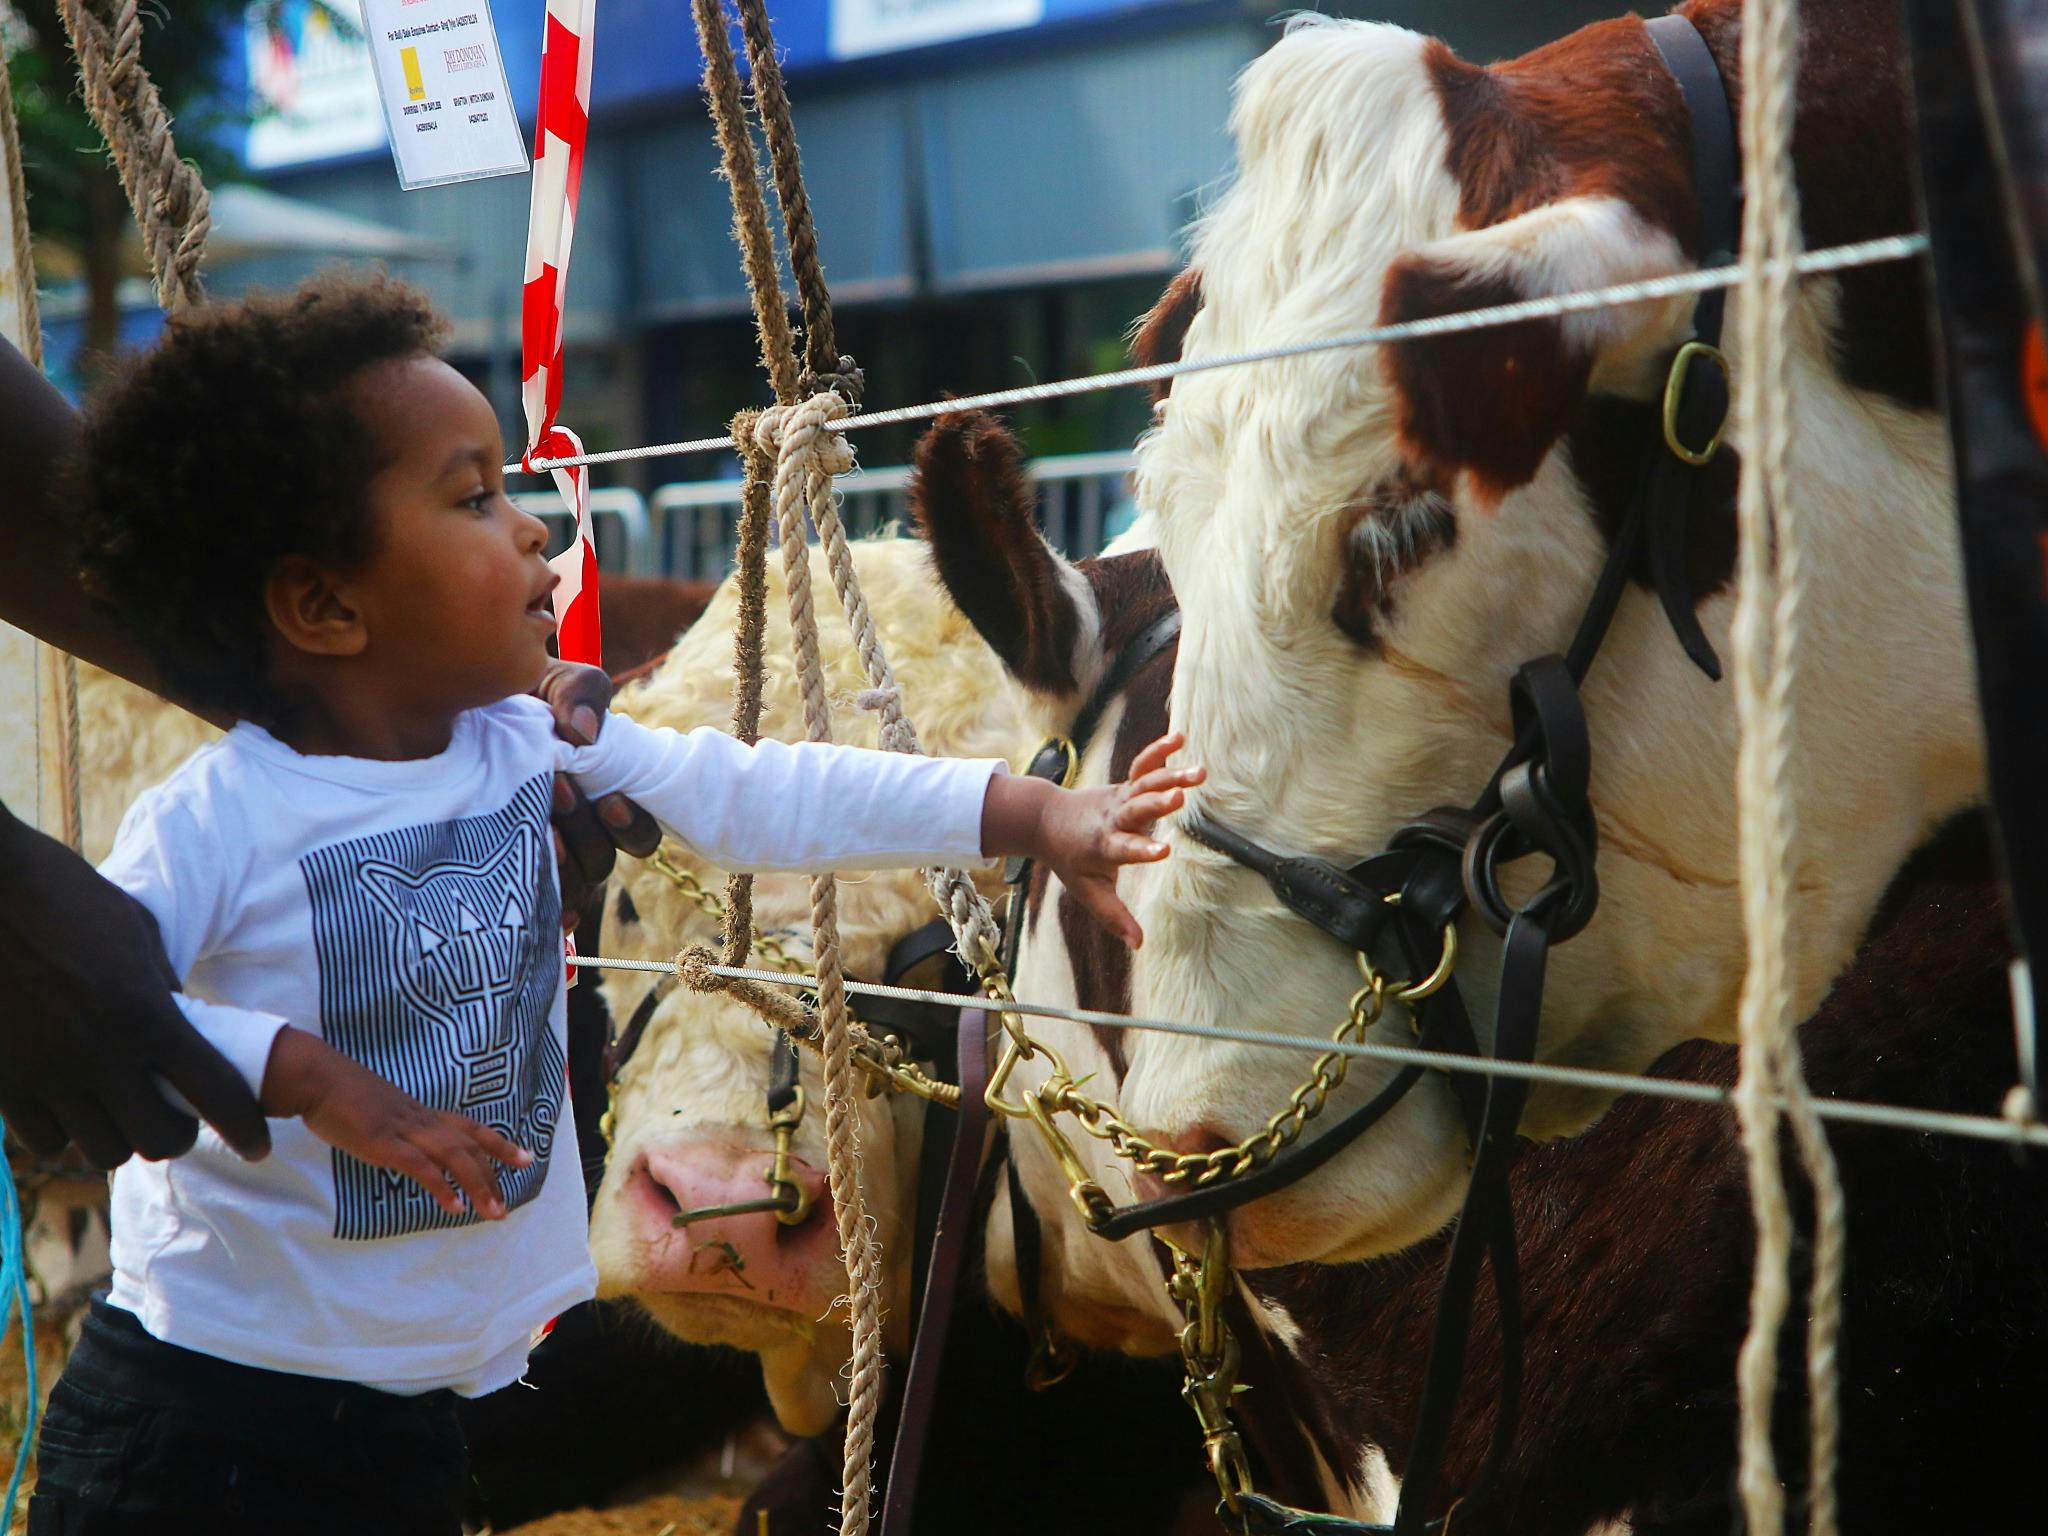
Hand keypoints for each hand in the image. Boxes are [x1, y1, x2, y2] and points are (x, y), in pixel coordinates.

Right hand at [0, 803, 270, 1166]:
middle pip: (158, 1141)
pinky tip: (75, 1105)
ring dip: (122, 1137)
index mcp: (144, 1013)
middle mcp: (98, 1054)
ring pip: (101, 1151)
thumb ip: (164, 988)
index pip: (214, 1091)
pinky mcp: (1, 1083)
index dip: (245, 1126)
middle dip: (177, 1135)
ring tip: (124, 1110)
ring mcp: (44, 1073)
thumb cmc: (63, 896)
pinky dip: (68, 1133)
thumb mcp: (134, 932)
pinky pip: (45, 1139)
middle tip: (179, 1115)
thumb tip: (186, 1027)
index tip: (258, 1144)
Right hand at [262, 1028, 531, 1219]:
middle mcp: (421, 1119)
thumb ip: (396, 1126)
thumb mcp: (379, 1109)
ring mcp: (404, 1129)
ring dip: (477, 1185)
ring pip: (454, 1156)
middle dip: (492, 1176)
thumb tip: (402, 1142)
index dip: (499, 1143)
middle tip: (506, 1206)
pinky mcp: (384, 1142)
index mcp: (421, 1112)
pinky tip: (453, 1206)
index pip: (470, 1128)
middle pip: (469, 1146)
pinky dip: (440, 1186)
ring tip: (492, 1211)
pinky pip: (420, 1166)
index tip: (525, 1158)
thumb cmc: (341, 1094)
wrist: (317, 1077)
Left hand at [533, 660, 659, 931]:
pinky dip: (536, 900)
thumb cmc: (517, 700)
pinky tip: (522, 887)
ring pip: (569, 884)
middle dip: (585, 830)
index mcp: (604, 800)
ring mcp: (544, 858)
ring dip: (560, 860)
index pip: (639, 837)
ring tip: (535, 827)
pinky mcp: (508, 871)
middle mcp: (580, 837)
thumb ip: (580, 691)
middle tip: (555, 789)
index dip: (632, 827)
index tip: (610, 801)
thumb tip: (583, 733)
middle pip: (602, 861)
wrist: (452, 709)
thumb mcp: (552, 681)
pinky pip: (533, 903)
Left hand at [990, 733, 1203, 947]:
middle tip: (1180, 798)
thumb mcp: (1087, 891)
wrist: (1046, 818)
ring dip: (1171, 776)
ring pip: (1145, 784)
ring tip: (1201, 773)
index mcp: (1104, 846)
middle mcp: (1113, 818)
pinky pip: (1143, 764)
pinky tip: (1181, 738)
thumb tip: (1139, 945)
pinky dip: (1159, 751)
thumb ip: (1114, 917)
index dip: (1143, 850)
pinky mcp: (1124, 784)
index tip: (1164, 850)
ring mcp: (1119, 797)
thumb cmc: (1070, 860)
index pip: (1125, 849)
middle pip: (1136, 809)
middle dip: (1157, 803)